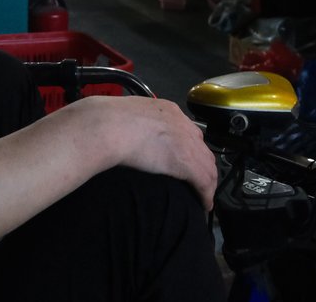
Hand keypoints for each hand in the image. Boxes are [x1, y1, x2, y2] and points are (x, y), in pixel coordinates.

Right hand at [92, 97, 217, 210]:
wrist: (108, 126)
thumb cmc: (108, 120)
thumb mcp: (126, 114)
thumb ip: (135, 123)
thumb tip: (127, 132)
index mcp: (168, 110)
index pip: (189, 131)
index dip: (190, 148)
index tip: (186, 160)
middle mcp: (182, 123)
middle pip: (202, 148)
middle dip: (202, 166)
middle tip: (197, 182)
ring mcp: (186, 142)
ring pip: (208, 166)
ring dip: (207, 183)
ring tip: (202, 197)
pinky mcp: (186, 162)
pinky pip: (204, 182)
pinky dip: (205, 195)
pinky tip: (203, 205)